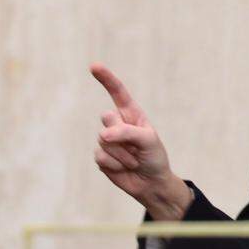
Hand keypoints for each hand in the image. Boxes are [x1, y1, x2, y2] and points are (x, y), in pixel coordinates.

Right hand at [90, 62, 193, 220]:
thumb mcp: (148, 140)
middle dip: (121, 134)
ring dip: (122, 154)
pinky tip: (123, 168)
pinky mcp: (101, 157)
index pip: (117, 92)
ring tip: (133, 160)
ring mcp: (107, 140)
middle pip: (107, 117)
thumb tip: (103, 135)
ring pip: (104, 140)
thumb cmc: (154, 157)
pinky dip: (115, 165)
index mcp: (131, 114)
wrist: (151, 183)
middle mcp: (117, 124)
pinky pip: (100, 157)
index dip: (106, 78)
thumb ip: (127, 132)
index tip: (94, 66)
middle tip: (136, 148)